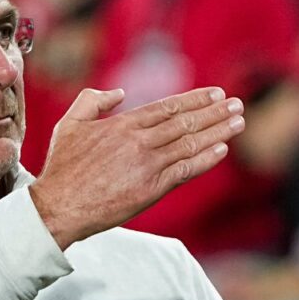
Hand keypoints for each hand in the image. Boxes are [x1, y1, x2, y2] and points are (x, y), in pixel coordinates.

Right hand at [30, 87, 244, 248]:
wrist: (60, 206)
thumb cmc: (62, 168)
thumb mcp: (69, 124)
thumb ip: (92, 101)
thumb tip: (119, 93)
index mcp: (123, 124)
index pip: (168, 107)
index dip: (195, 99)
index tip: (215, 93)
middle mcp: (141, 141)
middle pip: (186, 122)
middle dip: (215, 111)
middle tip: (237, 103)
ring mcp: (149, 165)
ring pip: (191, 143)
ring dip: (218, 131)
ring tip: (238, 121)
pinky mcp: (152, 188)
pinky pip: (187, 170)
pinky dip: (206, 158)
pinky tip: (222, 149)